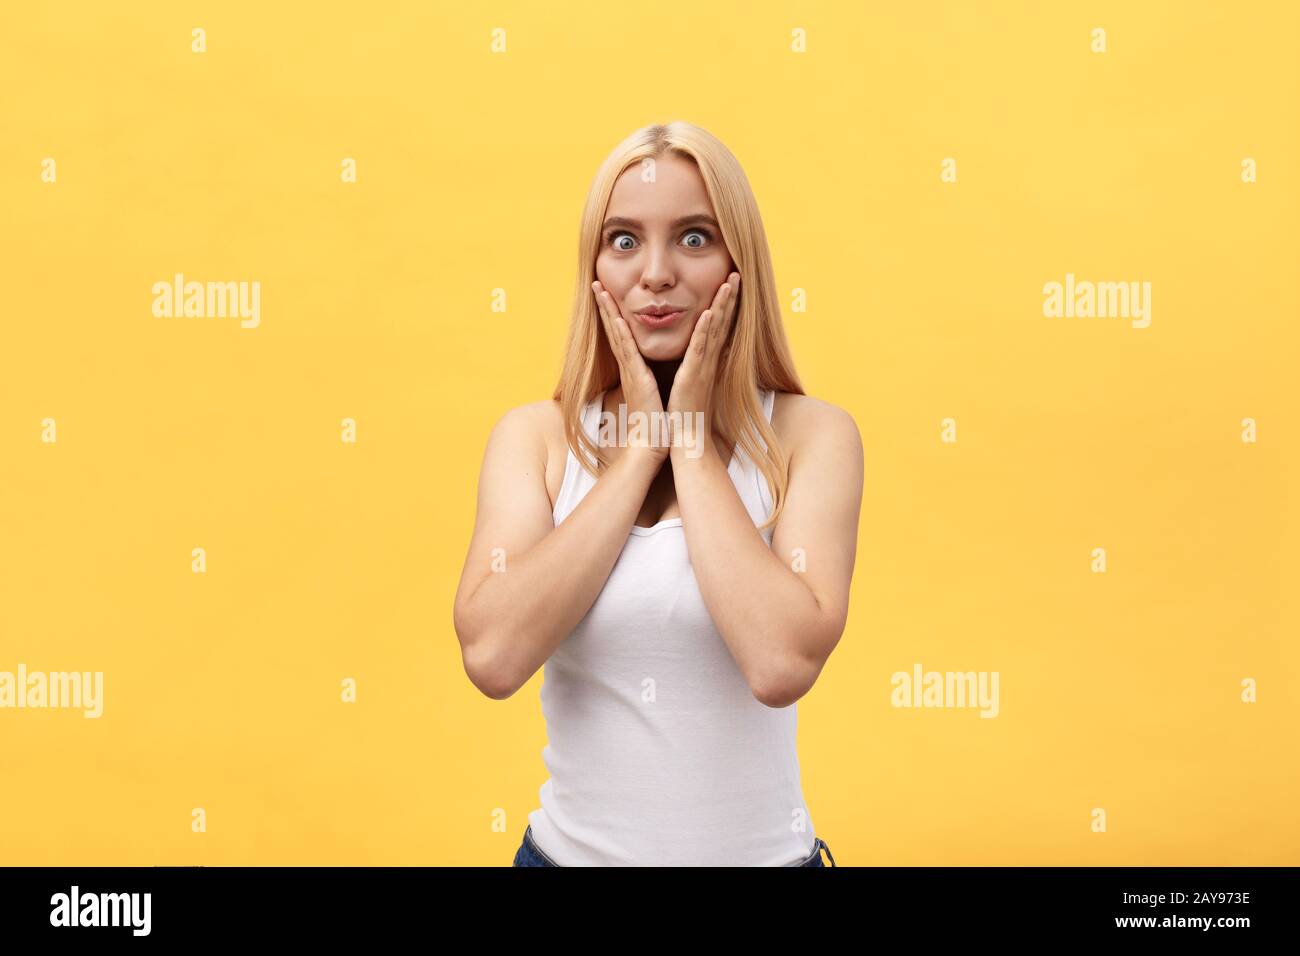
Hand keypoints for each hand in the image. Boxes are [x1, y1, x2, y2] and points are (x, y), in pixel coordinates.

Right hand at [592, 280, 666, 459]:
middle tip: (595, 282)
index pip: (621, 334)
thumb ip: (647, 376)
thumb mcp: (652, 390)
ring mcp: (631, 372)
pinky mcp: (637, 381)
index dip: (612, 312)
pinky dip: (622, 336)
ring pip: (617, 335)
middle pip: (613, 329)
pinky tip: (617, 320)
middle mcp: (629, 366)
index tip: (606, 293)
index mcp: (634, 367)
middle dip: (604, 305)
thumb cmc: (656, 420)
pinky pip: (629, 354)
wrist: (653, 444)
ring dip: (609, 312)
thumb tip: (647, 369)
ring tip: (600, 291)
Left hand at [667, 271, 739, 448]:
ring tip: (729, 282)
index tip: (730, 282)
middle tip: (737, 272)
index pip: (719, 326)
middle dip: (730, 296)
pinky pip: (700, 349)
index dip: (726, 303)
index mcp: (706, 360)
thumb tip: (696, 354)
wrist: (686, 437)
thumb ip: (695, 365)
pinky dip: (705, 330)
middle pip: (722, 321)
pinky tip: (709, 312)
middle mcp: (709, 360)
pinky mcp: (693, 376)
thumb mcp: (691, 382)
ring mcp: (703, 367)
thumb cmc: (686, 412)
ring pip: (715, 329)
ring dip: (722, 305)